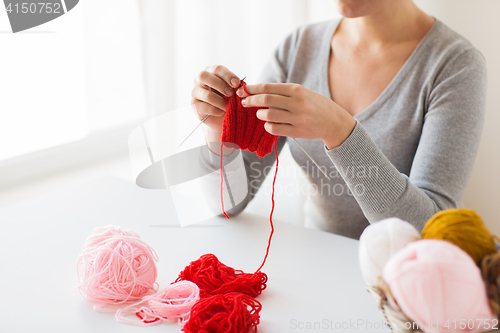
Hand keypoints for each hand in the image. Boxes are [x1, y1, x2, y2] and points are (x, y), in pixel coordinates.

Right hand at [191, 65, 240, 143]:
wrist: (223, 116)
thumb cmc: (228, 99)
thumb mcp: (233, 90)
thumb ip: (235, 86)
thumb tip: (238, 85)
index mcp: (211, 72)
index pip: (217, 69)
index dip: (228, 75)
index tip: (237, 84)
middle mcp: (200, 80)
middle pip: (204, 76)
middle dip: (220, 85)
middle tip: (231, 94)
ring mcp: (195, 92)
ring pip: (207, 95)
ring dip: (221, 102)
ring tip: (228, 107)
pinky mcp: (195, 105)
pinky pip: (206, 108)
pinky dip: (217, 111)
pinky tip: (221, 112)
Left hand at [237, 83, 355, 148]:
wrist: (334, 122)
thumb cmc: (315, 105)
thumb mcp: (303, 93)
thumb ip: (284, 93)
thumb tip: (259, 92)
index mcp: (297, 90)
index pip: (269, 87)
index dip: (253, 89)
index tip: (244, 90)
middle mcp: (297, 103)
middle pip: (266, 100)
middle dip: (251, 100)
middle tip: (244, 102)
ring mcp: (297, 118)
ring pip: (268, 115)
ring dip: (259, 114)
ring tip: (259, 114)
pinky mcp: (297, 132)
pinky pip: (275, 129)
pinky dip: (268, 126)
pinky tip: (268, 124)